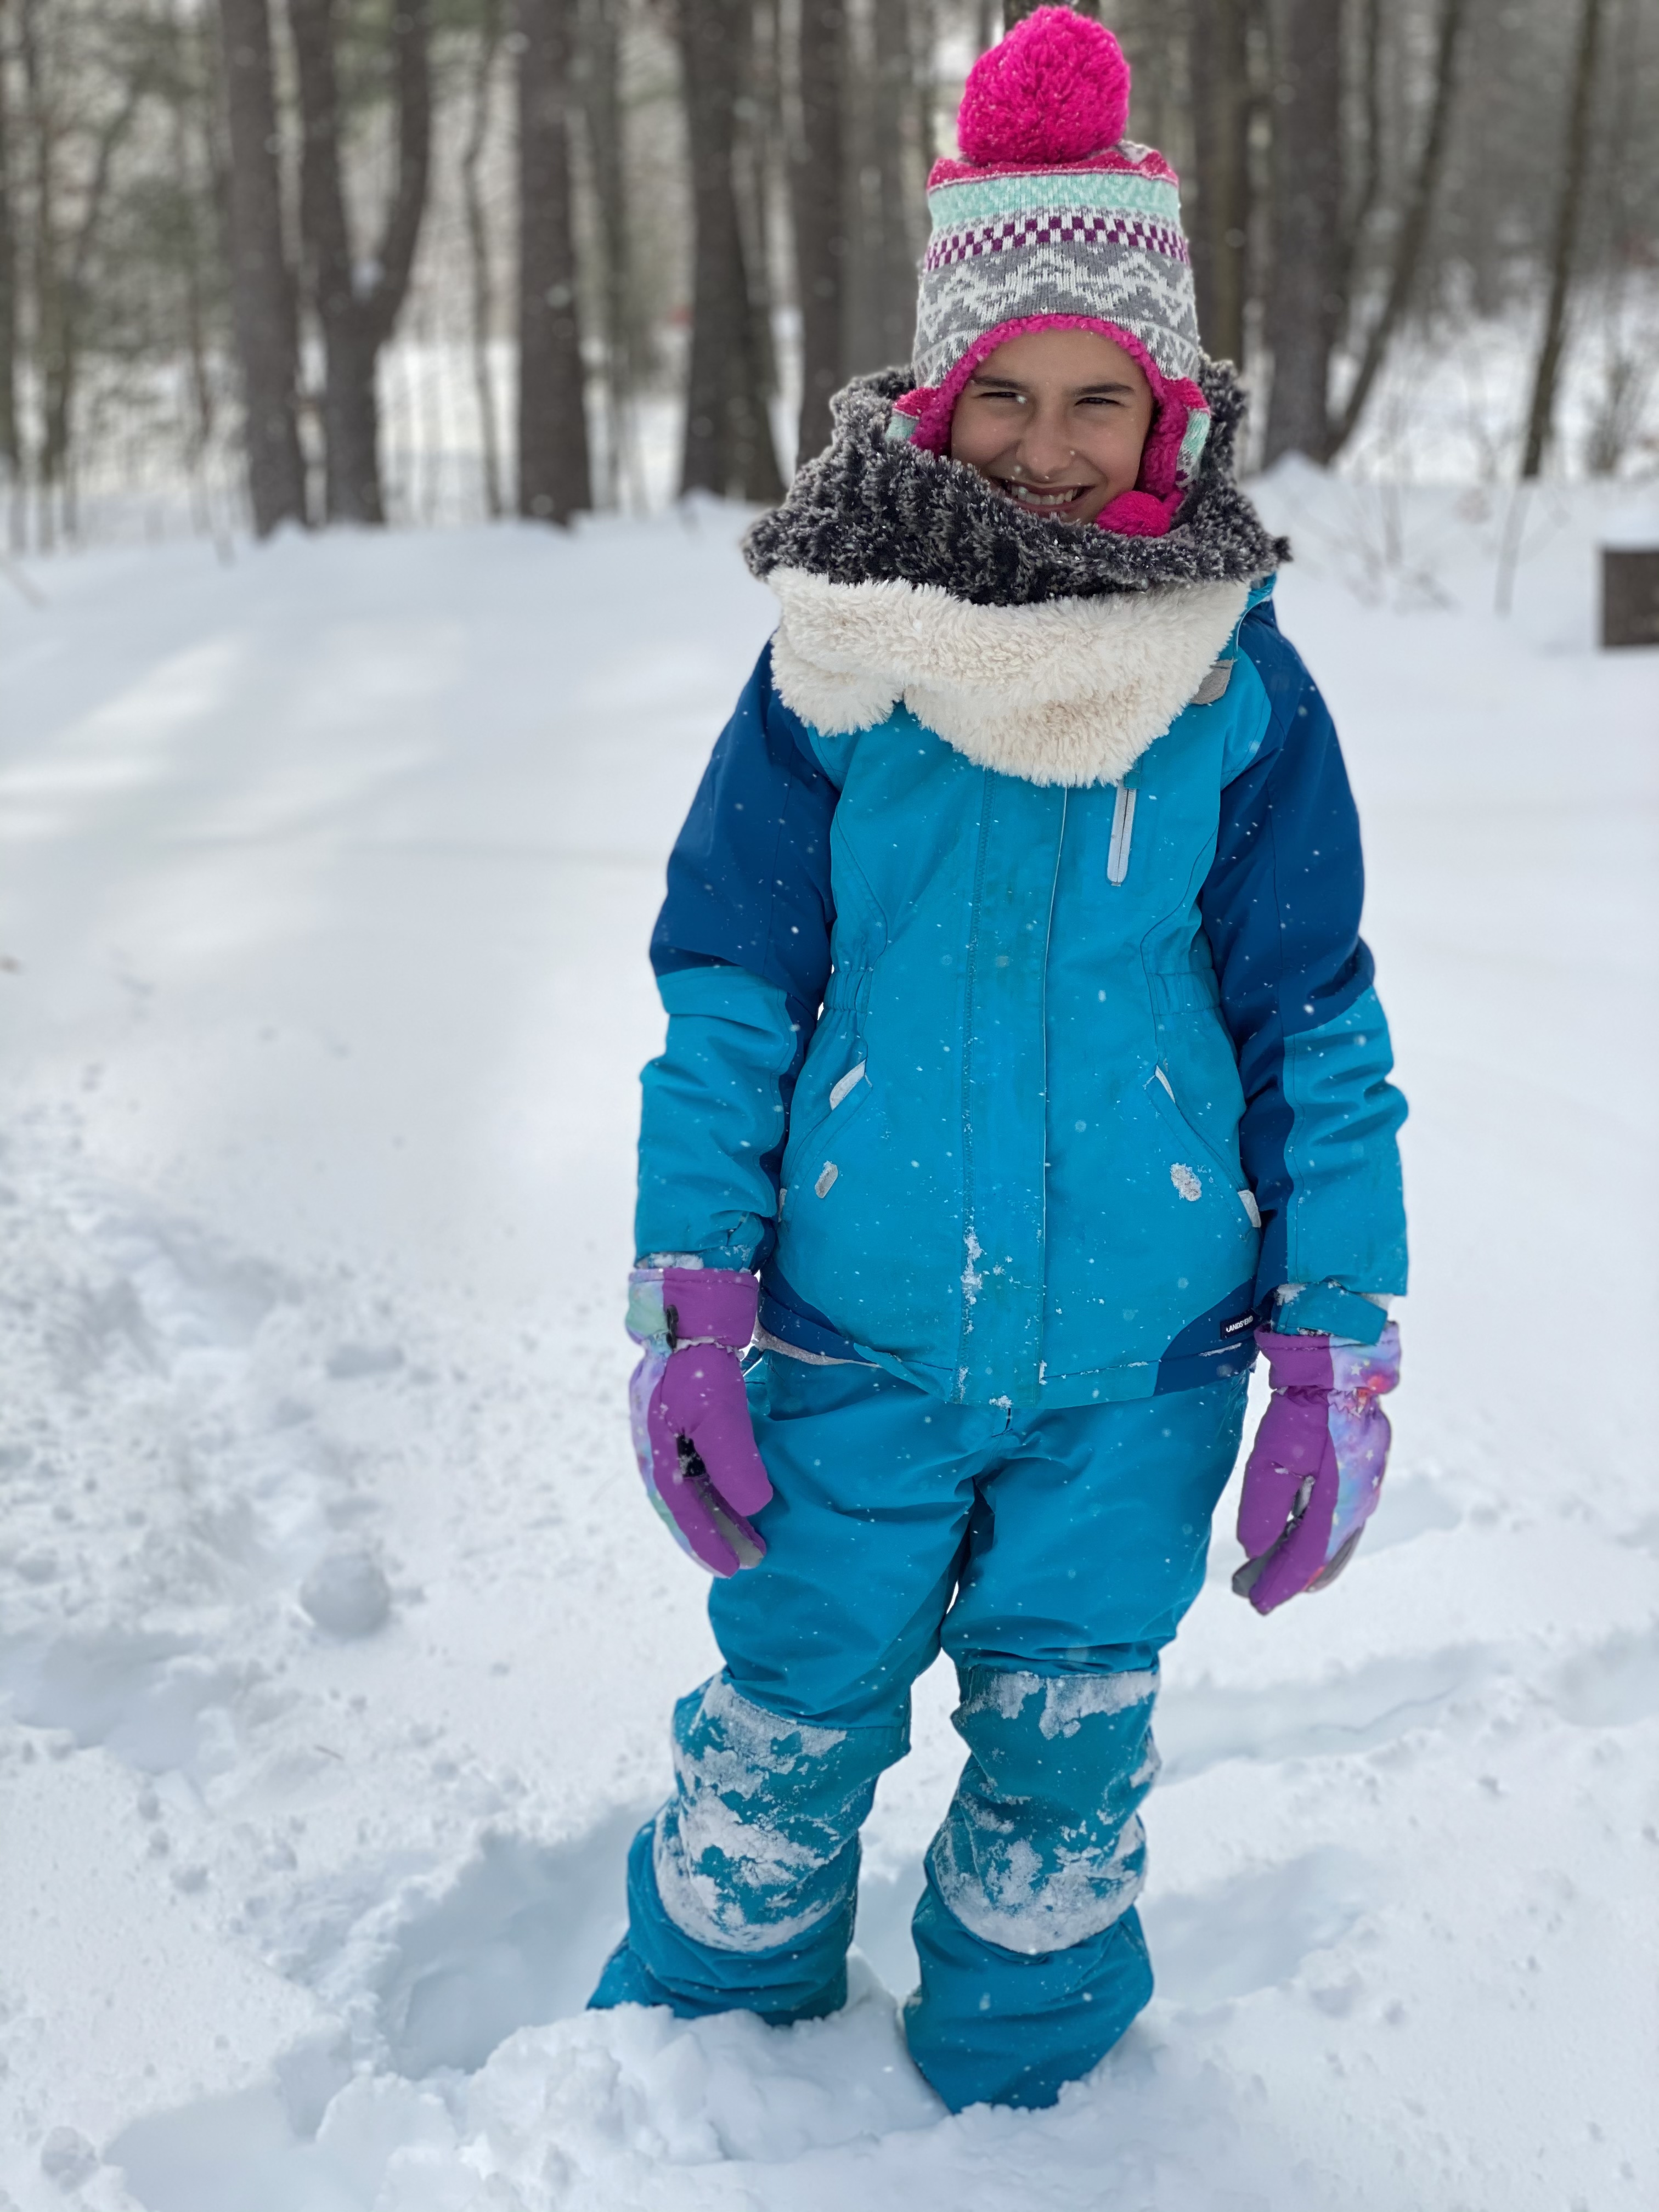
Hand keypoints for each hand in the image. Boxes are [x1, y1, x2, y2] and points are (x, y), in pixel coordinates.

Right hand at [626, 1266, 772, 1576]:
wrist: (687, 1301)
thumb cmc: (699, 1355)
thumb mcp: (720, 1409)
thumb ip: (733, 1459)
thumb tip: (754, 1506)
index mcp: (655, 1444)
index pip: (678, 1506)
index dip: (705, 1539)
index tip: (732, 1568)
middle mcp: (654, 1437)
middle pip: (681, 1498)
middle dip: (712, 1531)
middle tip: (745, 1560)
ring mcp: (664, 1421)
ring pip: (687, 1480)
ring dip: (715, 1509)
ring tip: (745, 1534)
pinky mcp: (680, 1406)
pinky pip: (695, 1459)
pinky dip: (713, 1482)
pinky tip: (733, 1490)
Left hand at [1233, 1323, 1400, 1615]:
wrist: (1340, 1361)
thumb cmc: (1306, 1409)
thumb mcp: (1275, 1459)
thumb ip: (1266, 1508)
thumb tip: (1254, 1549)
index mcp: (1339, 1506)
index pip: (1306, 1560)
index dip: (1279, 1584)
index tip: (1255, 1605)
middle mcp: (1356, 1502)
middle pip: (1321, 1554)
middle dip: (1288, 1576)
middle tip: (1254, 1594)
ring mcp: (1362, 1484)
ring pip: (1332, 1536)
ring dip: (1302, 1556)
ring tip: (1273, 1572)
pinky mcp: (1359, 1467)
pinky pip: (1337, 1516)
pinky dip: (1316, 1534)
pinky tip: (1302, 1535)